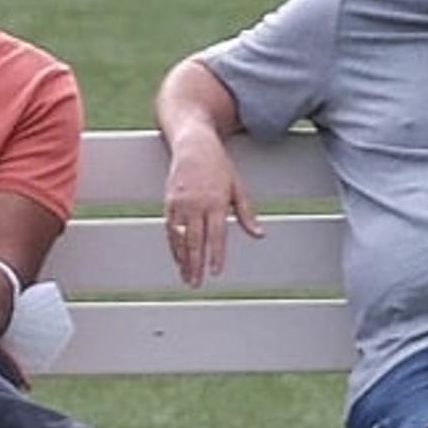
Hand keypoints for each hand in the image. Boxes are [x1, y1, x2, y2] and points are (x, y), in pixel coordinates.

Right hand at [163, 136, 263, 287]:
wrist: (193, 143)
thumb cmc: (218, 165)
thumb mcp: (238, 187)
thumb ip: (247, 214)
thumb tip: (259, 234)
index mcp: (216, 201)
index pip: (216, 234)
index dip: (216, 255)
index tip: (216, 271)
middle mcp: (196, 203)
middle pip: (195, 240)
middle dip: (195, 265)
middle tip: (196, 284)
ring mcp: (180, 203)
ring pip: (180, 237)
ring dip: (182, 260)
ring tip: (186, 277)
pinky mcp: (169, 201)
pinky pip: (170, 228)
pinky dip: (173, 246)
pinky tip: (177, 258)